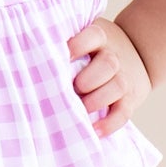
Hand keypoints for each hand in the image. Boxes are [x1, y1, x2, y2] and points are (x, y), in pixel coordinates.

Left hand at [65, 18, 151, 136]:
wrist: (135, 55)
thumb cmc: (93, 52)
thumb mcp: (85, 41)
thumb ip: (64, 48)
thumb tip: (30, 57)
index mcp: (99, 40)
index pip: (94, 36)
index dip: (80, 44)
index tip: (64, 56)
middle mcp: (114, 57)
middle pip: (108, 63)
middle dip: (89, 79)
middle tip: (74, 88)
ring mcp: (124, 78)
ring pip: (118, 86)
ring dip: (97, 100)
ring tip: (81, 109)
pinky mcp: (130, 99)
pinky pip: (124, 112)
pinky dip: (110, 123)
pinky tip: (94, 130)